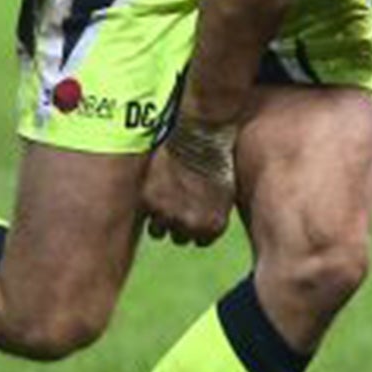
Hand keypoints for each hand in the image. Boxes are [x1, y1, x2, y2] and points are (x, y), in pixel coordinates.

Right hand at [140, 117, 238, 246]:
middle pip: (179, 237)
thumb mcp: (226, 190)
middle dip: (178, 222)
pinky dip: (149, 203)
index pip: (200, 240)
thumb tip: (204, 229)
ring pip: (158, 230)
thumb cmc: (217, 156)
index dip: (196, 224)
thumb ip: (215, 214)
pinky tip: (158, 186)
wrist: (201, 131)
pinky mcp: (148, 201)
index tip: (194, 208)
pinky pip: (145, 214)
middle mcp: (191, 225)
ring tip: (168, 192)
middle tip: (179, 198)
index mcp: (213, 225)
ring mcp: (168, 215)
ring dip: (161, 217)